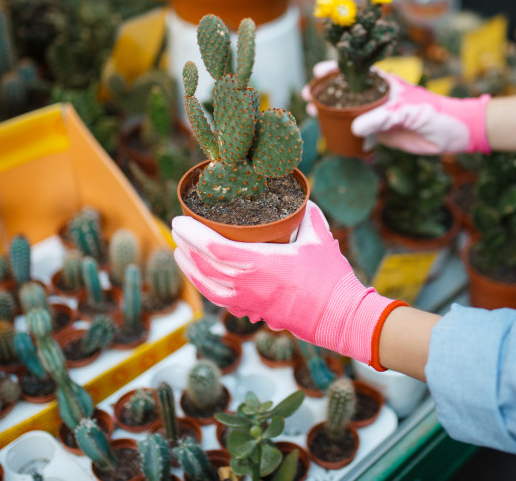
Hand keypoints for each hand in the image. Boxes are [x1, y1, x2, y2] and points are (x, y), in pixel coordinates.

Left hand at [171, 202, 404, 368]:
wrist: (338, 316)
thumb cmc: (330, 277)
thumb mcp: (320, 237)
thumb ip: (308, 214)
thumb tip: (300, 199)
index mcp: (259, 263)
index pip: (212, 248)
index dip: (191, 234)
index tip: (180, 220)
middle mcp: (246, 284)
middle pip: (202, 265)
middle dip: (185, 247)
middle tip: (178, 230)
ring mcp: (246, 302)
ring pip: (205, 285)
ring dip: (188, 267)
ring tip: (180, 252)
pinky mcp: (252, 312)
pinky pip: (217, 299)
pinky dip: (202, 286)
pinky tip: (200, 277)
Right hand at [303, 61, 490, 154]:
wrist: (454, 135)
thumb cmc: (435, 113)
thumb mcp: (408, 112)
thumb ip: (381, 118)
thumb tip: (354, 128)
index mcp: (385, 83)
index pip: (356, 72)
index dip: (336, 70)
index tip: (317, 72)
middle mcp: (379, 97)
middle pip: (346, 91)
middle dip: (326, 92)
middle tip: (307, 97)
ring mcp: (379, 115)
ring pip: (349, 111)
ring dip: (330, 112)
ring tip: (311, 113)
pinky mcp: (382, 134)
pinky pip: (359, 132)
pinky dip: (344, 133)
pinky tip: (329, 133)